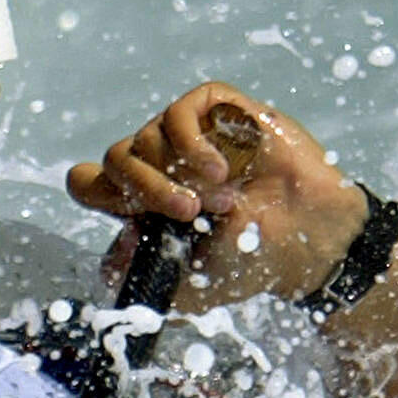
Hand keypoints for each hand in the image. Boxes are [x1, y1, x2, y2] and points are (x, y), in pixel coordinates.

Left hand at [66, 81, 369, 312]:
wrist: (307, 239)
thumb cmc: (251, 260)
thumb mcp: (189, 286)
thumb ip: (143, 278)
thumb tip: (107, 261)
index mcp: (142, 202)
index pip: (89, 181)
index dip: (95, 191)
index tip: (130, 217)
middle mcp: (159, 165)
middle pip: (115, 159)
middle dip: (146, 189)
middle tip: (187, 214)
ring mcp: (188, 136)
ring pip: (146, 136)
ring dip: (181, 174)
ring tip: (222, 201)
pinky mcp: (218, 111)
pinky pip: (181, 113)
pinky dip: (193, 145)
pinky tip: (221, 171)